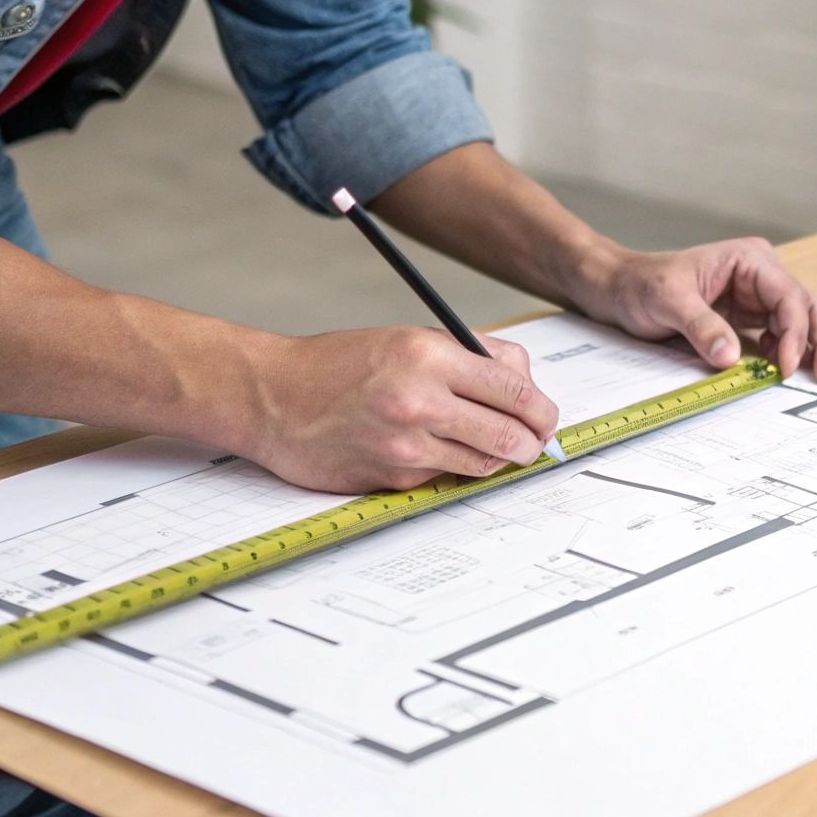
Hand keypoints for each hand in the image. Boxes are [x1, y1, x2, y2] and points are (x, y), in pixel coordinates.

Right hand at [240, 327, 559, 492]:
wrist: (270, 396)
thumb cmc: (339, 365)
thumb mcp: (408, 339)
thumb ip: (471, 358)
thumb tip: (527, 386)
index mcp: (429, 355)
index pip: (516, 388)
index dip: (542, 409)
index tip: (545, 418)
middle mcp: (420, 400)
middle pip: (512, 434)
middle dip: (532, 442)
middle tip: (533, 443)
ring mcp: (406, 444)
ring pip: (485, 463)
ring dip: (497, 459)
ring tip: (490, 446)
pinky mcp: (393, 477)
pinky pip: (446, 477)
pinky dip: (451, 468)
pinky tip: (433, 451)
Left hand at [573, 238, 816, 383]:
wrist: (616, 290)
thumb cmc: (639, 285)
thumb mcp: (667, 301)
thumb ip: (701, 326)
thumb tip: (731, 356)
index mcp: (749, 260)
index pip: (787, 296)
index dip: (794, 332)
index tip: (785, 366)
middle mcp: (760, 277)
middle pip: (807, 308)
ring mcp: (757, 300)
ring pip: (803, 324)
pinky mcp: (749, 322)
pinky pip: (783, 339)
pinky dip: (802, 355)